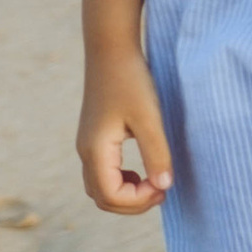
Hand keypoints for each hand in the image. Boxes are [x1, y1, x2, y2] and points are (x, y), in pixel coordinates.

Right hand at [77, 52, 172, 214]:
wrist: (111, 48)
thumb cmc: (130, 80)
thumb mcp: (149, 118)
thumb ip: (157, 154)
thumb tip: (164, 186)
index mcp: (96, 150)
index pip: (111, 197)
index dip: (140, 201)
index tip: (164, 185)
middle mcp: (86, 152)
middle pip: (102, 199)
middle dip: (133, 204)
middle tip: (162, 190)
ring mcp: (88, 145)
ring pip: (100, 189)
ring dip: (126, 195)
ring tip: (153, 182)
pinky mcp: (94, 138)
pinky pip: (102, 174)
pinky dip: (121, 182)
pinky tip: (142, 171)